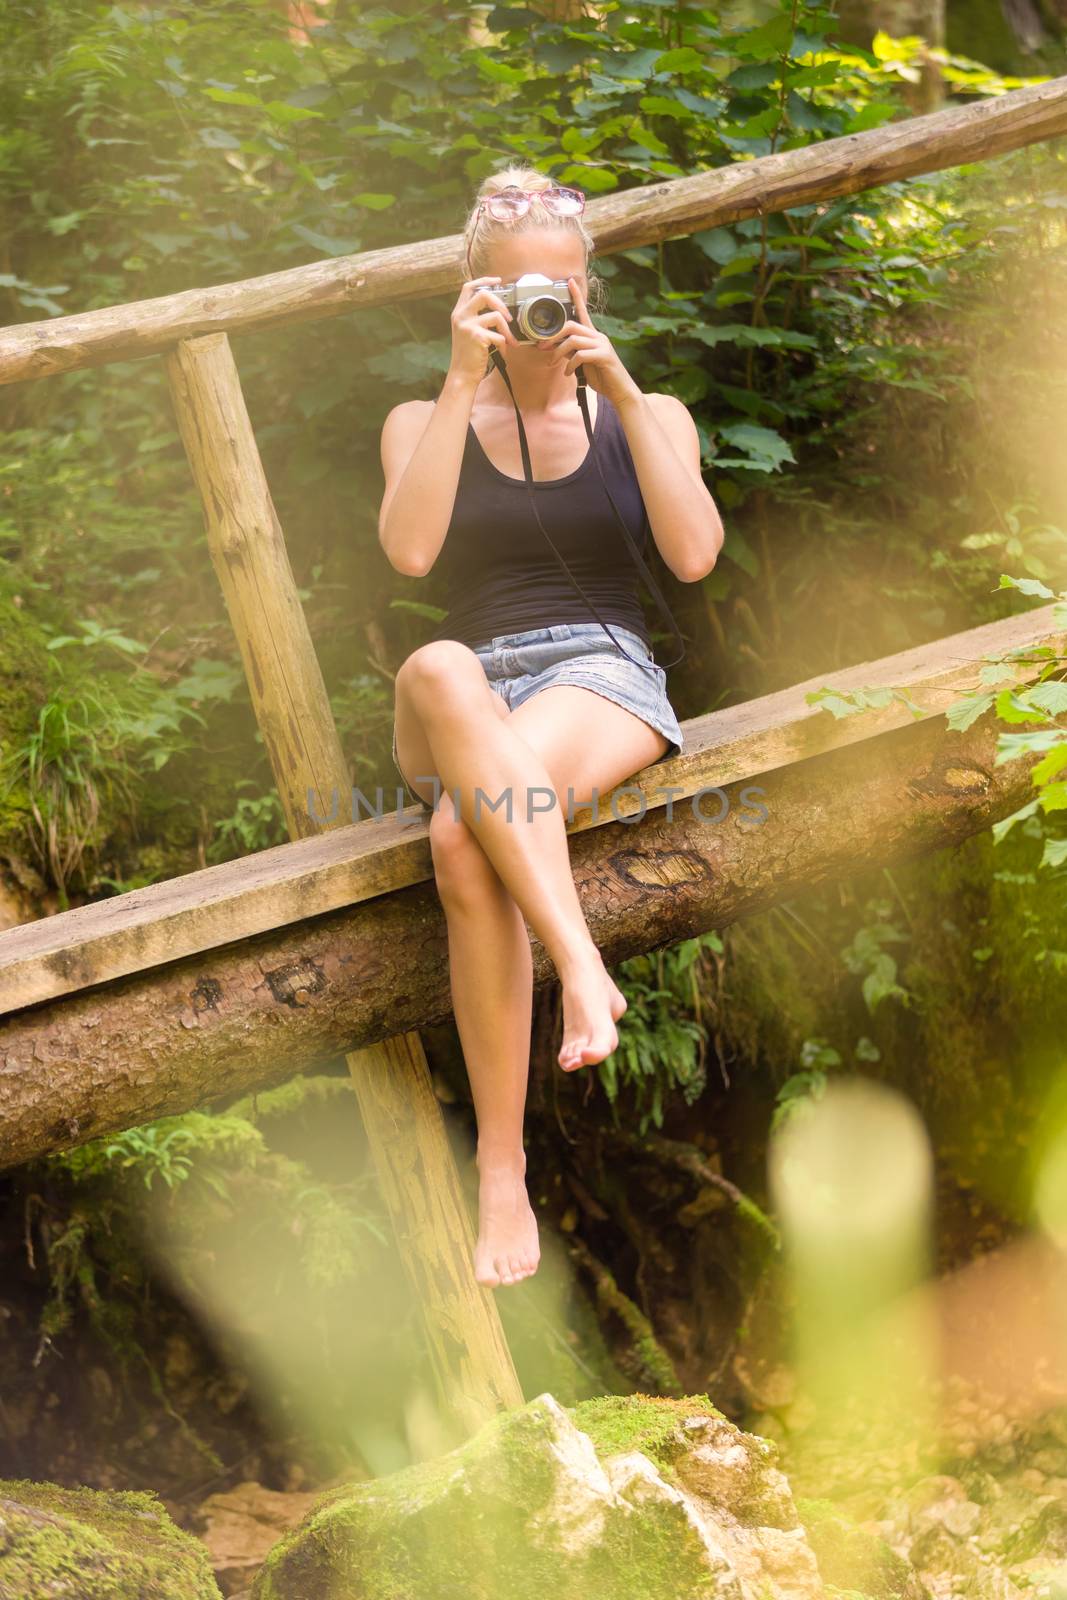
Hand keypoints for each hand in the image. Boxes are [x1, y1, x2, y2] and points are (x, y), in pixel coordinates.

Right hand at [448, 275, 519, 385]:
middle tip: (508, 316)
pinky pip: (499, 336)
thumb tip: (498, 309)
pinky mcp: (477, 337)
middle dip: (501, 303)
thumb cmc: (468, 356)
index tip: (497, 280)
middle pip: (483, 294)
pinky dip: (504, 346)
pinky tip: (502, 353)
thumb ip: (476, 318)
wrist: (462, 375)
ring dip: (507, 330)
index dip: (484, 280)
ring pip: (496, 316)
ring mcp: (467, 326)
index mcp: (458, 313)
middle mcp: (460, 316)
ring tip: (510, 341)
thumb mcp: (467, 332)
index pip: (468, 287)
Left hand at [543, 277, 639, 405]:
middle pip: (571, 325)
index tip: (570, 282)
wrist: (619, 391)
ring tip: (553, 364)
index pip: (583, 312)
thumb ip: (571, 352)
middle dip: (553, 336)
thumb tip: (556, 347)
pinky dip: (570, 365)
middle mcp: (598, 336)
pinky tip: (568, 373)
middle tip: (542, 348)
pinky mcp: (604, 356)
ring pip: (573, 340)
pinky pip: (580, 355)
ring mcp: (602, 345)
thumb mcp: (582, 363)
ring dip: (558, 353)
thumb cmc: (601, 377)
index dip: (577, 296)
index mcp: (593, 336)